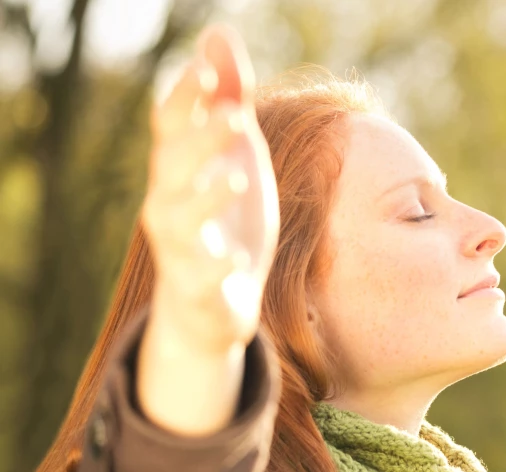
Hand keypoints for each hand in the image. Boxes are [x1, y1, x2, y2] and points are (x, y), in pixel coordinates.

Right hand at [141, 23, 278, 354]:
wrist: (216, 303)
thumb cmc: (226, 219)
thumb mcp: (236, 156)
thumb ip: (229, 101)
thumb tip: (218, 35)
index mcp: (178, 170)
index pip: (172, 125)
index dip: (186, 98)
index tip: (208, 72)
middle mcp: (169, 204)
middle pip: (174, 166)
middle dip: (201, 140)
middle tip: (237, 117)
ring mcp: (181, 249)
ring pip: (179, 221)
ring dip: (205, 197)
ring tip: (236, 177)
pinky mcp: (200, 291)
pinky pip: (201, 280)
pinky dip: (215, 268)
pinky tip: (236, 260)